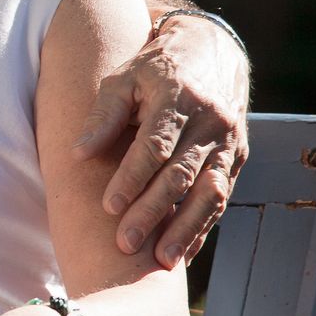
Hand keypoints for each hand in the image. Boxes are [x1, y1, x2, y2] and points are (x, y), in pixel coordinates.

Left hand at [74, 14, 249, 267]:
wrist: (208, 54)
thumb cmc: (153, 71)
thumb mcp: (122, 80)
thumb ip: (103, 116)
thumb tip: (78, 154)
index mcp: (178, 99)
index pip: (154, 147)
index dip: (132, 179)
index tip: (108, 206)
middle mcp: (211, 123)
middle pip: (181, 176)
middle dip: (152, 212)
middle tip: (125, 243)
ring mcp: (229, 144)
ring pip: (209, 194)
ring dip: (185, 230)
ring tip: (160, 261)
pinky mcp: (238, 159)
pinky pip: (222, 198)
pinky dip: (203, 226)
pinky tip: (184, 251)